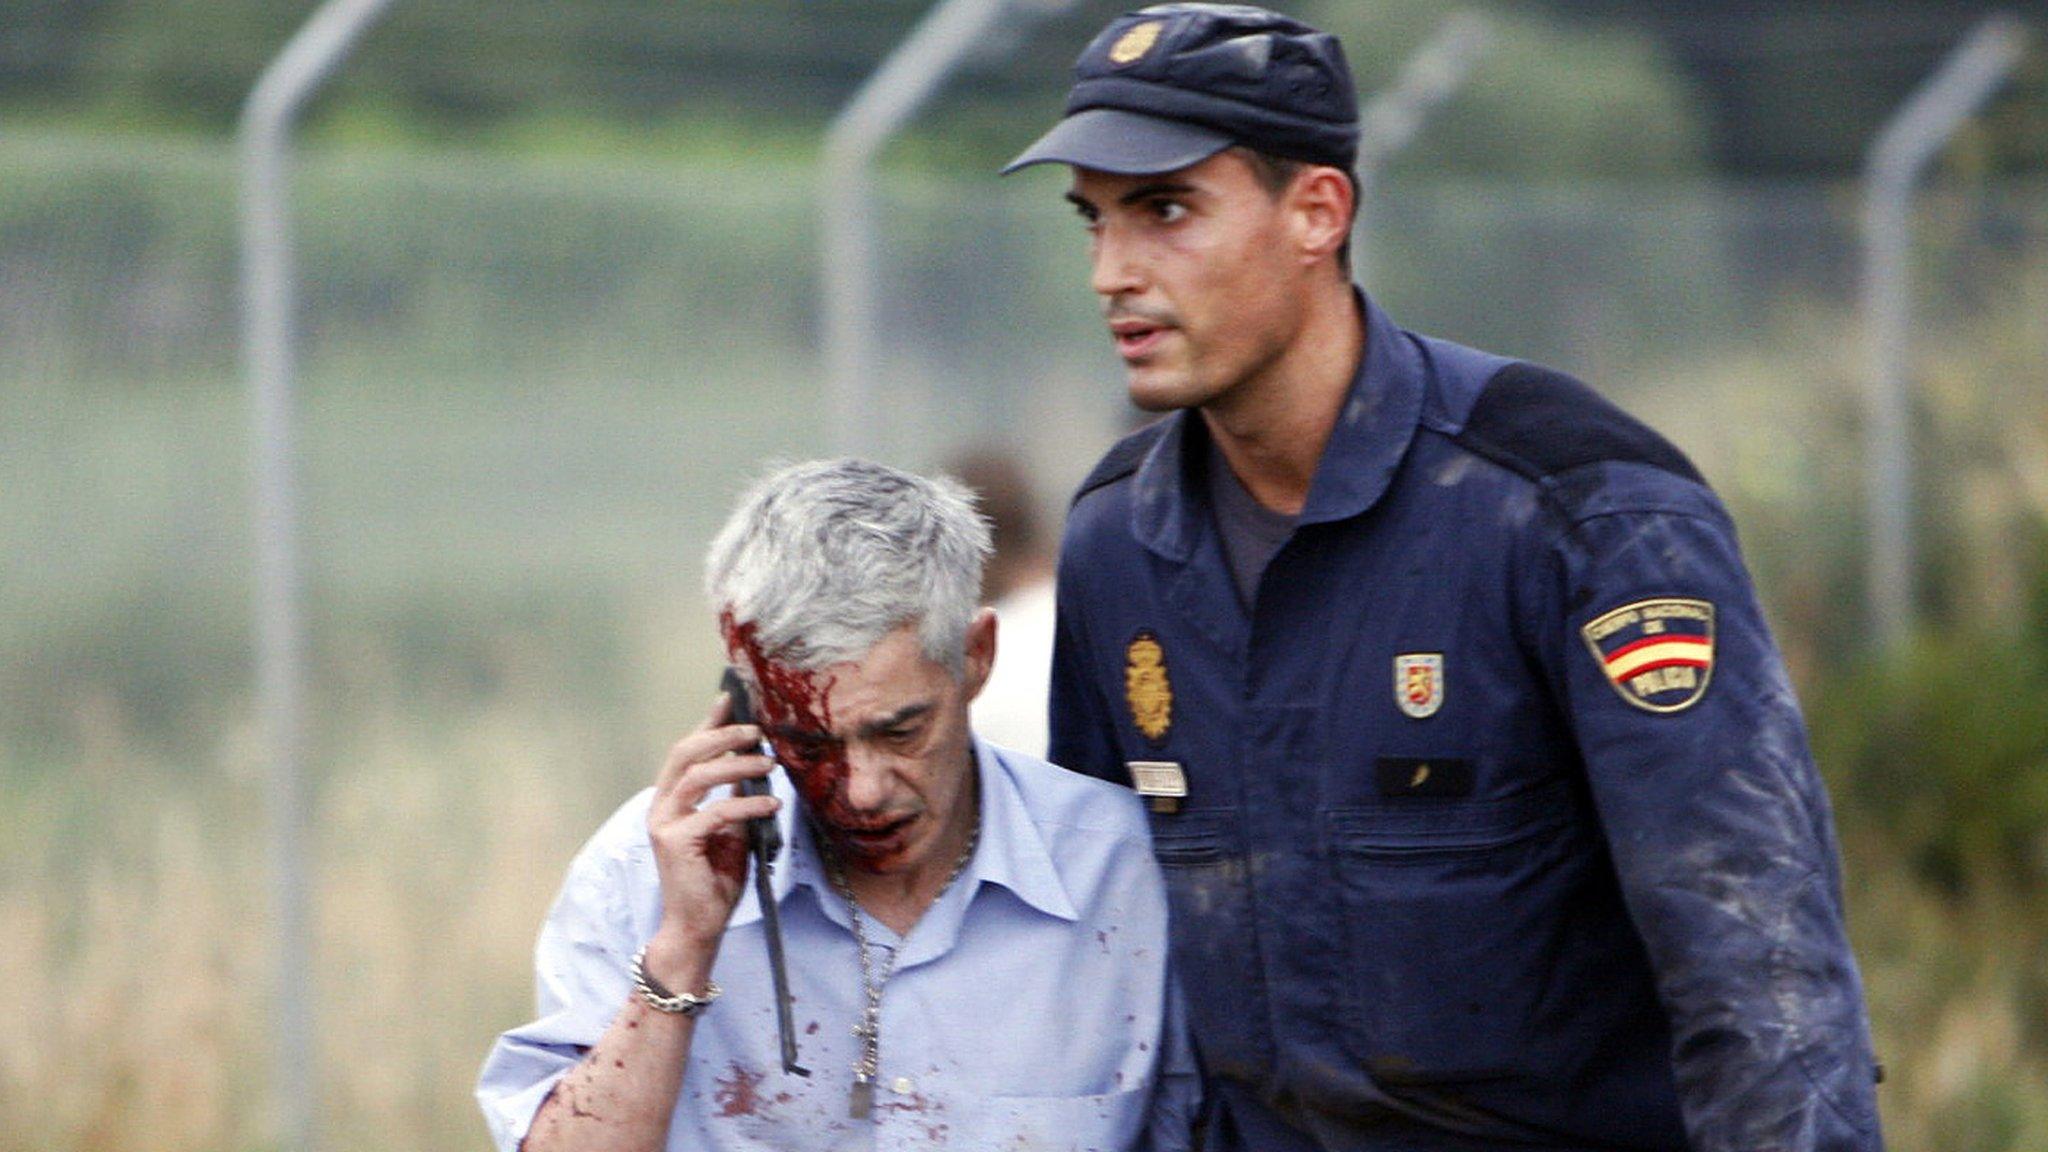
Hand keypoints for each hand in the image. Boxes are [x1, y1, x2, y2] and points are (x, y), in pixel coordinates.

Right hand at [645, 693, 780, 953]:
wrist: (699, 926)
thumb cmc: (715, 880)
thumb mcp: (731, 830)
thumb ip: (733, 799)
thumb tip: (754, 766)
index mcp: (671, 801)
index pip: (686, 752)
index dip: (707, 724)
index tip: (730, 700)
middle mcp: (662, 808)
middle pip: (685, 754)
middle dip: (721, 735)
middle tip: (755, 730)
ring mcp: (665, 825)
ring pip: (698, 777)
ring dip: (736, 765)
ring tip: (768, 763)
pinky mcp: (676, 844)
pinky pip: (715, 812)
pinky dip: (747, 804)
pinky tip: (770, 803)